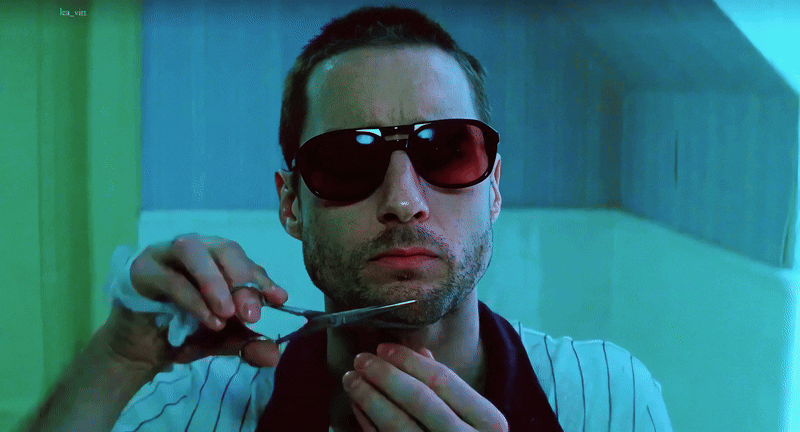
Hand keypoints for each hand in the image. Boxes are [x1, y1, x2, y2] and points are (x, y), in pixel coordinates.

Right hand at [106, 233, 288, 369]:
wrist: (141, 349)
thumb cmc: (185, 332)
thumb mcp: (223, 340)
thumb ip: (247, 343)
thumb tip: (273, 354)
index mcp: (219, 259)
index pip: (245, 261)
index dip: (263, 279)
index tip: (279, 299)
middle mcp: (196, 249)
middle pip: (224, 248)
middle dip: (242, 279)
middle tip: (252, 314)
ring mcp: (166, 254)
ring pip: (193, 249)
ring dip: (214, 281)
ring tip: (228, 313)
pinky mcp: (142, 269)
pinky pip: (170, 279)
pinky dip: (193, 300)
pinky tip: (209, 321)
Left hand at [343, 343, 507, 431]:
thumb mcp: (475, 417)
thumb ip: (451, 388)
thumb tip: (420, 352)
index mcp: (489, 422)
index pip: (443, 381)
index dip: (409, 361)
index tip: (382, 347)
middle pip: (419, 400)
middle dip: (385, 375)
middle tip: (360, 359)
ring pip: (396, 425)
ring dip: (369, 398)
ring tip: (351, 379)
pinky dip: (367, 422)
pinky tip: (357, 405)